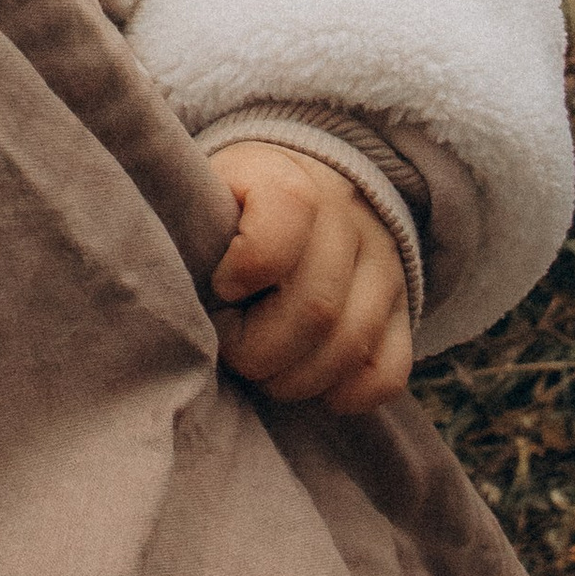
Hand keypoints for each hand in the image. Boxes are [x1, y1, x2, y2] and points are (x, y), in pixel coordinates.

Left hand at [205, 142, 413, 412]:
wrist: (314, 184)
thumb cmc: (241, 205)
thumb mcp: (212, 191)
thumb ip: (195, 227)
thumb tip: (171, 289)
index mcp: (288, 181)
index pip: (279, 231)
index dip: (243, 273)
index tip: (219, 289)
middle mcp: (346, 219)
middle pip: (315, 308)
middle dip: (259, 351)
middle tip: (231, 350)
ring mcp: (383, 265)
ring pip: (352, 345)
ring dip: (296, 379)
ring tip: (262, 371)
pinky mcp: (403, 309)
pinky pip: (388, 372)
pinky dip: (347, 394)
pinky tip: (313, 386)